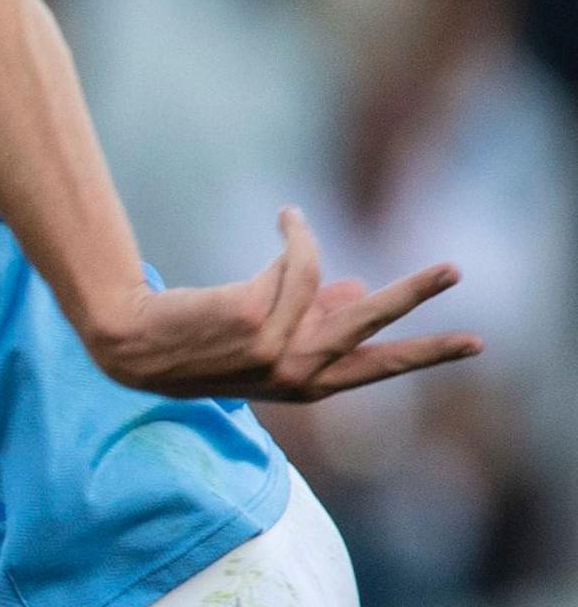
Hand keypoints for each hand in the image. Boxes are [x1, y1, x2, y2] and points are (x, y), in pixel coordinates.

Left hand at [79, 208, 480, 401]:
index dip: (424, 353)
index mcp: (303, 386)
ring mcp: (275, 350)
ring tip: (293, 220)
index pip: (375, 368)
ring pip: (325, 282)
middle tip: (455, 268)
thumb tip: (357, 289)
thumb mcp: (263, 336)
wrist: (132, 345)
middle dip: (412, 295)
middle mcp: (294, 374)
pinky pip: (292, 263)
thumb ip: (312, 319)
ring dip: (311, 242)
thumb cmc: (196, 341)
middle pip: (370, 329)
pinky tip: (280, 224)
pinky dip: (290, 238)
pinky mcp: (257, 320)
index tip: (474, 342)